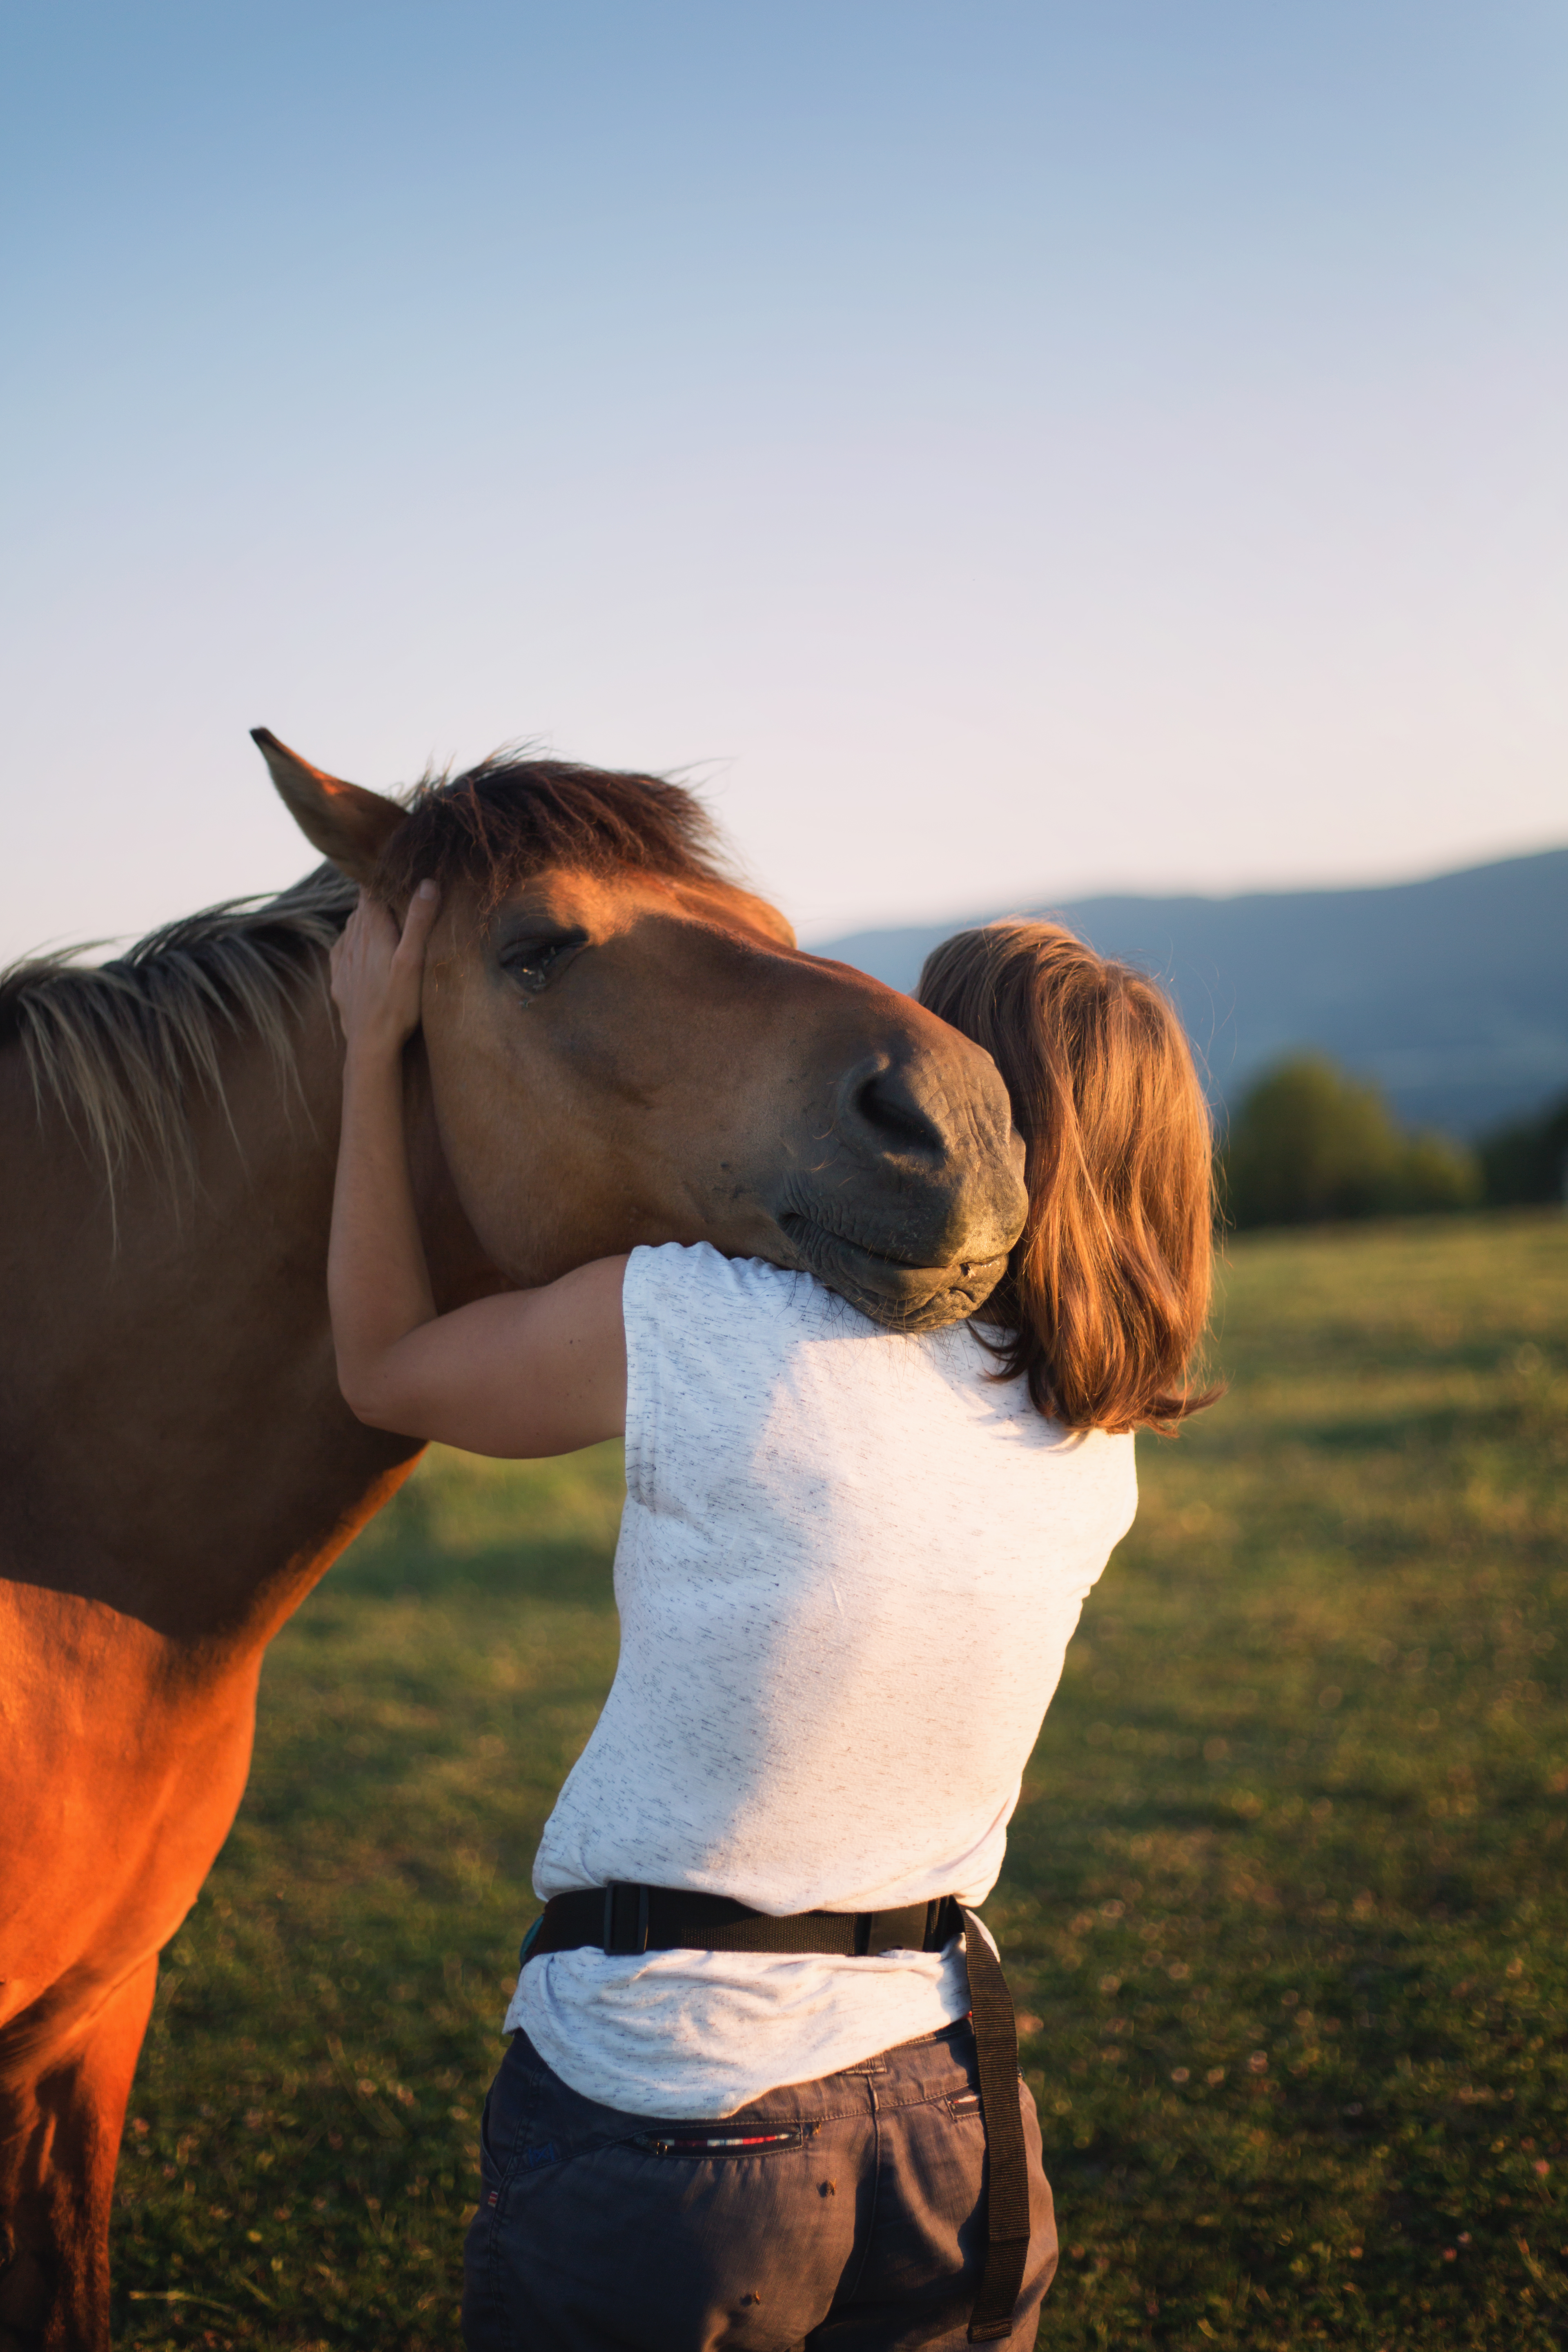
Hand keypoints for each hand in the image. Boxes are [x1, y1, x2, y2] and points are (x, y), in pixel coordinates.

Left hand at [330, 881, 440, 1058]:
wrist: (370, 1045)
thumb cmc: (397, 1005)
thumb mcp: (414, 961)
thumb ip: (419, 922)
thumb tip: (426, 883)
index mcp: (372, 931)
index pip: (371, 891)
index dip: (382, 880)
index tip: (397, 875)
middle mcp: (352, 940)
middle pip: (362, 908)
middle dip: (377, 898)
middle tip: (397, 894)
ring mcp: (342, 960)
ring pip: (351, 927)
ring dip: (366, 920)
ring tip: (384, 919)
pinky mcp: (339, 978)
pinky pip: (342, 948)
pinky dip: (353, 941)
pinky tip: (361, 947)